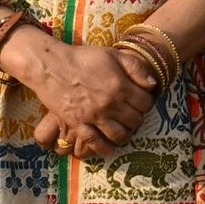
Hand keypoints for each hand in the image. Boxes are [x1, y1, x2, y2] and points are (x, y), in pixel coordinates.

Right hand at [11, 34, 149, 163]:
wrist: (51, 66)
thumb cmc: (83, 58)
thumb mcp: (113, 55)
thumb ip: (136, 68)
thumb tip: (153, 84)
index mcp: (120, 86)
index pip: (146, 103)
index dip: (147, 102)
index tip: (142, 101)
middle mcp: (109, 104)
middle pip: (135, 121)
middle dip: (137, 118)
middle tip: (132, 114)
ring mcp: (93, 116)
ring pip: (119, 135)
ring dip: (125, 135)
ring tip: (124, 130)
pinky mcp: (77, 124)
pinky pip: (95, 143)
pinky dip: (104, 148)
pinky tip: (109, 148)